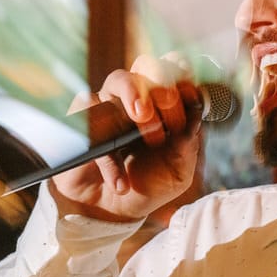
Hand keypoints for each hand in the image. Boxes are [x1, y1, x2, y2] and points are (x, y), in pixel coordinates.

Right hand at [53, 52, 201, 222]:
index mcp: (164, 106)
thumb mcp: (178, 172)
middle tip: (170, 116)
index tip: (190, 93)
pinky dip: (109, 155)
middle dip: (162, 85)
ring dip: (136, 97)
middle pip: (147, 65)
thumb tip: (195, 112)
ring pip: (119, 78)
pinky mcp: (81, 121)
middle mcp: (136, 99)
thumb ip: (188, 143)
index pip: (173, 70)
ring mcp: (108, 106)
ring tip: (147, 128)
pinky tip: (120, 181)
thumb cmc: (147, 186)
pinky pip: (92, 116)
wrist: (111, 211)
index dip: (182, 73)